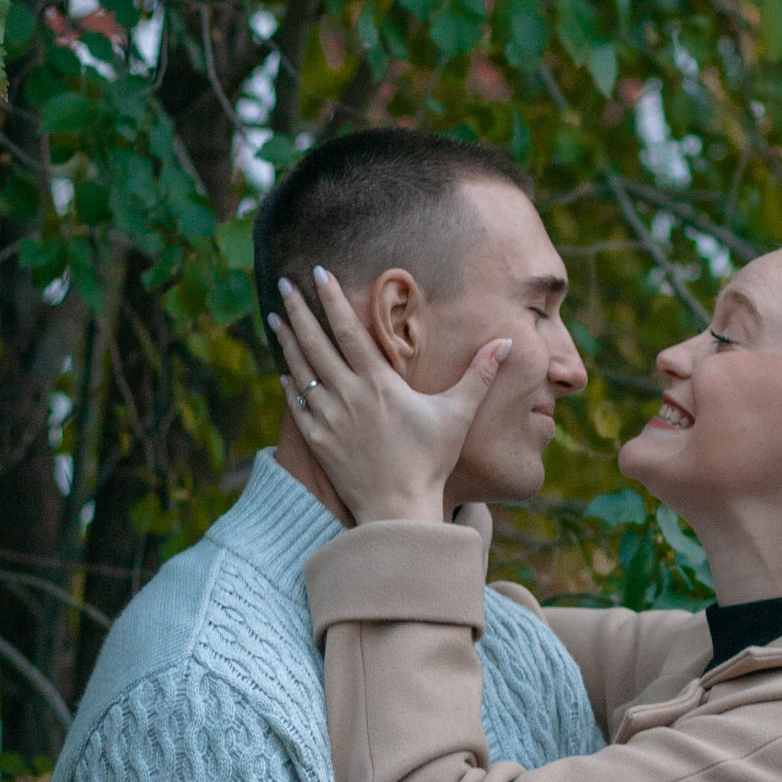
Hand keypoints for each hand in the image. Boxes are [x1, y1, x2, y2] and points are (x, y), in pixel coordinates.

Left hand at [269, 265, 507, 524]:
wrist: (397, 507)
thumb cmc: (431, 461)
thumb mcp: (458, 414)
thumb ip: (479, 375)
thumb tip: (506, 343)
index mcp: (378, 383)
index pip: (349, 331)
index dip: (333, 300)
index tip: (318, 274)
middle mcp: (348, 395)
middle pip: (317, 343)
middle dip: (299, 311)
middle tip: (284, 284)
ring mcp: (329, 418)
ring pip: (301, 370)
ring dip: (287, 341)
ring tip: (274, 317)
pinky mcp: (319, 441)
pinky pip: (298, 406)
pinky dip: (290, 386)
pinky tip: (285, 372)